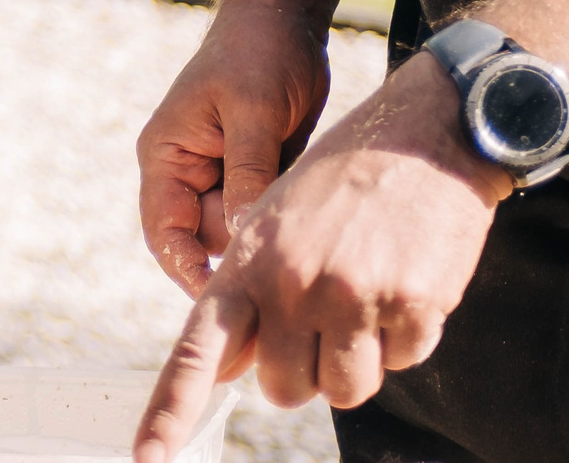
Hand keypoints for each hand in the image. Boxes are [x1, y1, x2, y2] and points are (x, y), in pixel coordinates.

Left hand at [133, 54, 508, 462]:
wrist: (421, 138)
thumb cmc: (338, 186)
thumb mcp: (272, 225)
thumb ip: (246, 298)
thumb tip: (227, 370)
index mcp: (247, 263)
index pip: (197, 350)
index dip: (170, 411)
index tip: (147, 458)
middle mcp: (293, 283)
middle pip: (282, 388)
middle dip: (300, 370)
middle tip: (319, 320)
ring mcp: (352, 296)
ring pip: (344, 391)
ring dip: (355, 363)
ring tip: (361, 301)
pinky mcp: (411, 305)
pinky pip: (403, 364)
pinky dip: (403, 338)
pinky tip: (402, 284)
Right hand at [137, 0, 332, 293]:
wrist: (283, 18)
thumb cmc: (258, 54)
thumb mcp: (253, 112)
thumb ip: (249, 174)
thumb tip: (252, 237)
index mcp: (166, 157)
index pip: (165, 231)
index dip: (189, 269)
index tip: (228, 298)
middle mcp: (187, 173)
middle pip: (207, 240)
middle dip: (243, 243)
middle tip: (286, 225)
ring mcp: (222, 175)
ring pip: (241, 231)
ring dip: (269, 227)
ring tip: (299, 191)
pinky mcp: (254, 174)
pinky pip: (265, 213)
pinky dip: (284, 214)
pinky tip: (308, 196)